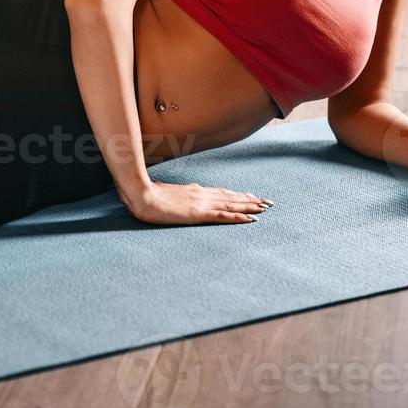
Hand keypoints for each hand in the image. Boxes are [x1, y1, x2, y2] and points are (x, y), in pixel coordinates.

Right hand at [125, 180, 270, 225]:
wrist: (140, 194)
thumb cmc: (146, 193)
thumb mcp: (160, 191)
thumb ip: (168, 191)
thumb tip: (164, 188)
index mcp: (193, 190)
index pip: (220, 192)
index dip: (236, 194)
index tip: (249, 195)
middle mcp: (201, 194)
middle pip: (231, 197)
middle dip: (250, 200)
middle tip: (267, 201)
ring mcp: (201, 204)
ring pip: (232, 204)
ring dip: (250, 207)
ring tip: (264, 208)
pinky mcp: (199, 214)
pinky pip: (224, 216)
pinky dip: (239, 217)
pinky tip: (251, 219)